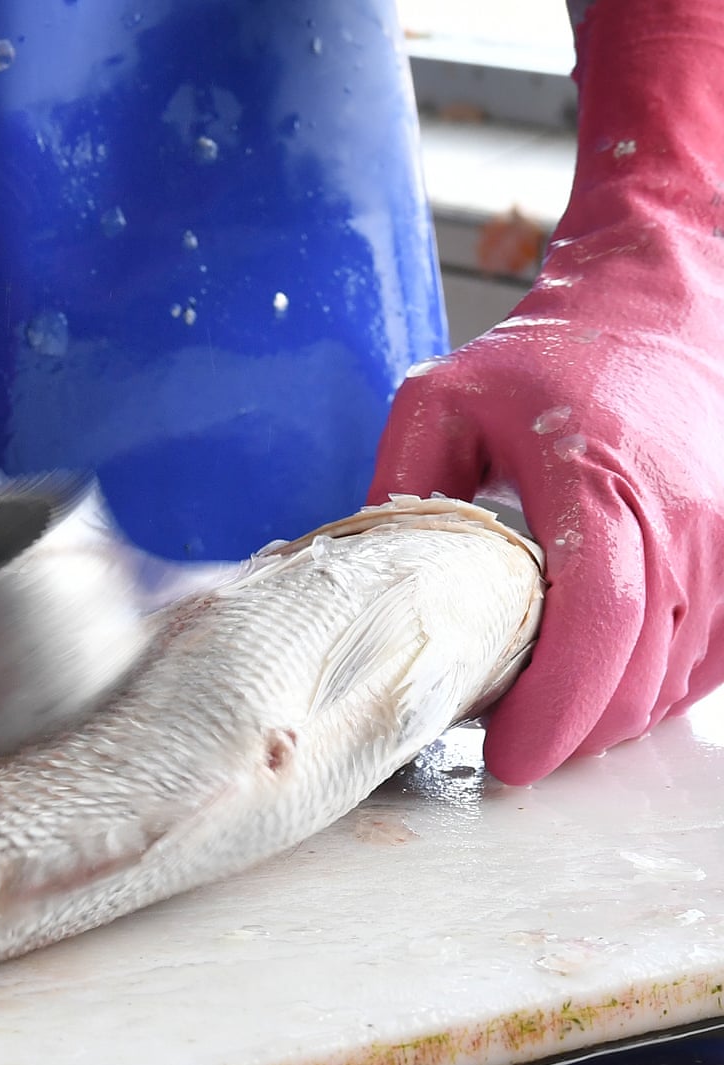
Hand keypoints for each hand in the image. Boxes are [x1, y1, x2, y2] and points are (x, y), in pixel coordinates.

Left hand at [370, 0, 723, 783]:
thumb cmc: (546, 357)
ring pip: (681, 673)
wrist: (657, 303)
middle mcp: (683, 521)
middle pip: (639, 669)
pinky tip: (607, 690)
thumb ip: (402, 486)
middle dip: (574, 732)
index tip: (504, 756)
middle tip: (511, 753)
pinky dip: (660, 686)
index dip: (554, 707)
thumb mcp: (440, 401)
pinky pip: (714, 650)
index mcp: (602, 486)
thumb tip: (379, 575)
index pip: (596, 623)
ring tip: (550, 725)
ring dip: (613, 716)